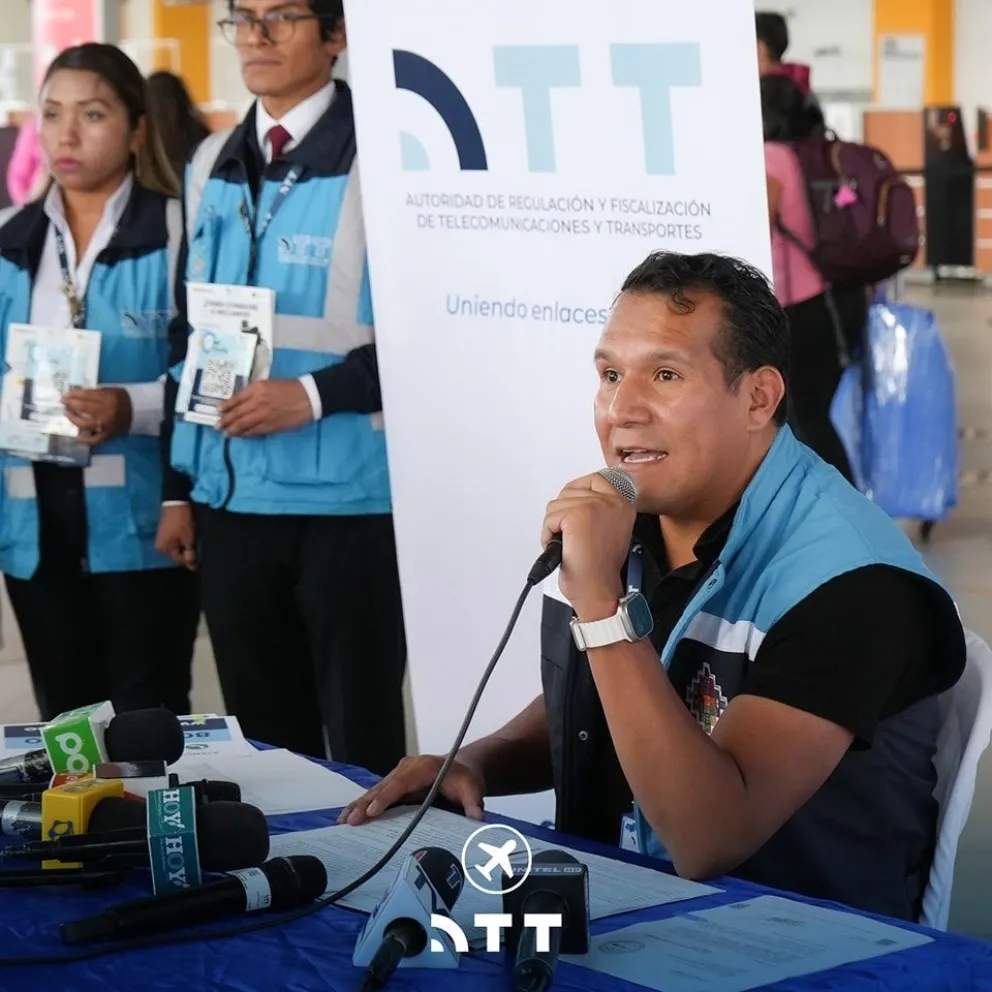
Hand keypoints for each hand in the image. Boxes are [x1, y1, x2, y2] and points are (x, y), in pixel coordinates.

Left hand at [63, 387, 131, 445]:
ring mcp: (105, 425)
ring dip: (72, 418)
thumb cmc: (123, 399)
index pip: (84, 395)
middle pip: (81, 407)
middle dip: (69, 404)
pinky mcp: (107, 435)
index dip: (72, 395)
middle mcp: (105, 412)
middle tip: (63, 403)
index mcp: (107, 398)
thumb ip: (94, 392)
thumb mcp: (110, 390)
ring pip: (83, 423)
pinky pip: (94, 439)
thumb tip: (75, 394)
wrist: (138, 412)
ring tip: (68, 414)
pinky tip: (77, 437)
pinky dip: (85, 440)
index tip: (65, 395)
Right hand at [155, 504, 196, 569]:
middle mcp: (159, 547)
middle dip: (188, 553)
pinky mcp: (164, 533)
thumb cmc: (183, 522)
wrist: (176, 503)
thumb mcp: (189, 540)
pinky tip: (188, 537)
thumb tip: (192, 568)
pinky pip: (174, 542)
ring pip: (176, 549)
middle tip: (198, 547)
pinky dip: (182, 542)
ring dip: (185, 547)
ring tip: (193, 541)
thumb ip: (190, 555)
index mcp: (164, 550)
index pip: (180, 561)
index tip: (201, 557)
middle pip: (177, 555)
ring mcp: (161, 540)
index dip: (191, 560)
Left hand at [217, 380, 312, 436]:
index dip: (226, 406)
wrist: (308, 397)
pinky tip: (240, 435)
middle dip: (226, 420)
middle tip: (217, 426)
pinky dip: (246, 434)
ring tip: (226, 433)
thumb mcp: (269, 384)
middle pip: (237, 413)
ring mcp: (264, 415)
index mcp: (257, 388)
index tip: (218, 411)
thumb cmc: (290, 388)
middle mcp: (257, 401)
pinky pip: (254, 431)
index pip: (236, 399)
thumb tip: (241, 402)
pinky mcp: (271, 425)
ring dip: (233, 429)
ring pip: (243, 424)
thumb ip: (255, 392)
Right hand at [337, 754, 485, 824]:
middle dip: (366, 804)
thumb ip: (474, 803)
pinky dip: (362, 804)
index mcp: (424, 767)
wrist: (462, 768)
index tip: (374, 810)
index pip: (402, 782)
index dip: (387, 796)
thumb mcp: (473, 789)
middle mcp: (408, 767)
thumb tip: (475, 818)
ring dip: (359, 805)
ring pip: (376, 790)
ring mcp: (399, 774)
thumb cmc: (465, 779)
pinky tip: (347, 816)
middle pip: (384, 786)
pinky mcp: (395, 783)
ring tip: (343, 820)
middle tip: (351, 820)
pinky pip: (377, 793)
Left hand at [542, 471, 635, 618]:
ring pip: (556, 504)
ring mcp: (596, 506)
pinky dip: (548, 535)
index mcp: (623, 504)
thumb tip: (575, 499)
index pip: (594, 479)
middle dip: (562, 514)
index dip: (577, 494)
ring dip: (555, 527)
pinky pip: (550, 518)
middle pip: (570, 491)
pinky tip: (564, 548)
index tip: (573, 514)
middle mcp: (613, 501)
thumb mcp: (609, 531)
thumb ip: (599, 510)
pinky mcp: (578, 515)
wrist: (598, 591)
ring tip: (570, 545)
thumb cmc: (600, 570)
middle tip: (572, 537)